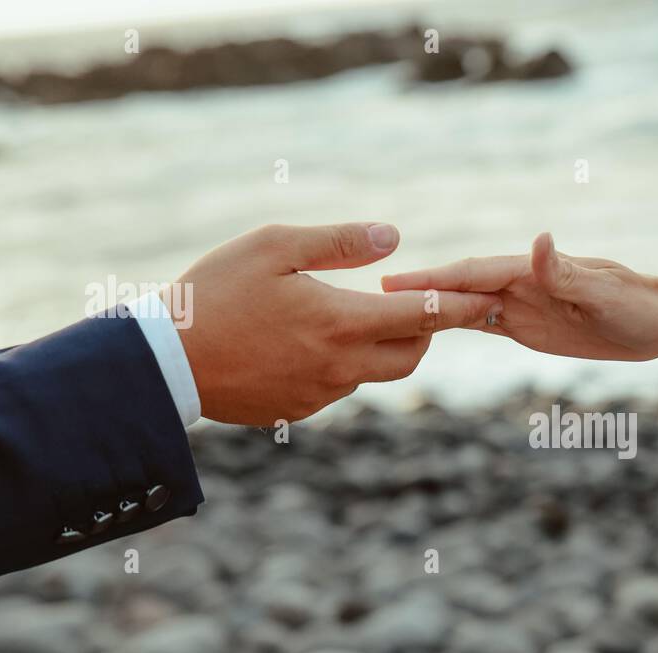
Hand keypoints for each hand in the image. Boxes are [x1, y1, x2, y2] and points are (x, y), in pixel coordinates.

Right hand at [168, 222, 502, 424]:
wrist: (165, 362)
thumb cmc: (214, 293)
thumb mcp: (274, 246)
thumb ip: (339, 242)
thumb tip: (394, 237)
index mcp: (340, 322)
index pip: (424, 316)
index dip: (463, 306)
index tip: (493, 299)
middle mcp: (341, 366)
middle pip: (412, 355)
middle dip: (423, 331)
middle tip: (414, 305)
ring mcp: (321, 395)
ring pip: (374, 372)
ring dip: (378, 346)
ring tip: (352, 315)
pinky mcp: (299, 411)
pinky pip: (339, 387)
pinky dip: (341, 363)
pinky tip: (307, 342)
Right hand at [381, 233, 657, 360]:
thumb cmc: (637, 304)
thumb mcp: (603, 290)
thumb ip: (566, 271)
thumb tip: (538, 241)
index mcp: (531, 271)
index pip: (472, 273)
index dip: (432, 278)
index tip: (393, 281)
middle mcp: (520, 284)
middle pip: (459, 287)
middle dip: (418, 291)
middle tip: (370, 296)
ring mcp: (522, 305)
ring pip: (465, 305)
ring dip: (430, 308)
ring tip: (387, 314)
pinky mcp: (529, 327)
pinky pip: (483, 324)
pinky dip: (453, 324)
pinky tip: (428, 330)